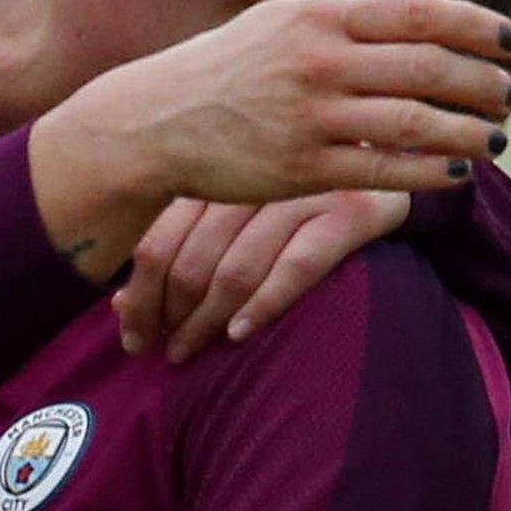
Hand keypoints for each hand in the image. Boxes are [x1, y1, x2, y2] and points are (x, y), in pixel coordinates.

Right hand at [28, 0, 510, 283]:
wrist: (152, 122)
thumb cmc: (223, 71)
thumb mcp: (276, 23)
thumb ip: (343, 22)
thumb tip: (422, 24)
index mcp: (316, 18)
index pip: (420, 14)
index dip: (477, 27)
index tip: (509, 42)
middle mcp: (316, 62)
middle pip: (430, 68)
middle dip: (483, 84)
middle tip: (508, 96)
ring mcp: (309, 116)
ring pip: (416, 122)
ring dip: (470, 131)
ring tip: (497, 138)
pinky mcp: (300, 168)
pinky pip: (384, 170)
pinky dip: (429, 171)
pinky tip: (454, 171)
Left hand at [114, 191, 409, 362]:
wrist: (392, 157)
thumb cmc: (290, 194)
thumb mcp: (229, 209)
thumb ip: (178, 246)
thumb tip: (119, 306)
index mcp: (214, 171)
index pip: (156, 241)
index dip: (139, 296)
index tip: (132, 337)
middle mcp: (253, 177)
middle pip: (189, 259)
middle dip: (169, 315)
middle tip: (163, 353)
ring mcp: (303, 192)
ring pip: (236, 267)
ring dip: (206, 321)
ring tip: (189, 353)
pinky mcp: (352, 211)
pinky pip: (297, 265)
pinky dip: (263, 304)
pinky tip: (238, 335)